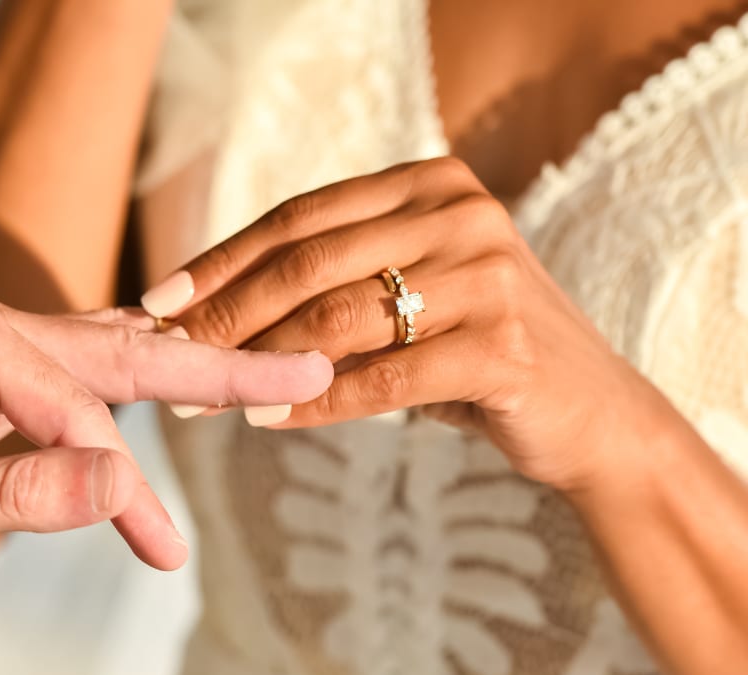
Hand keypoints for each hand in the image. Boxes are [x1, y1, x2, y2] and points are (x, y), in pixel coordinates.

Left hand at [0, 294, 332, 576]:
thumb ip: (18, 495)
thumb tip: (119, 484)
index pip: (78, 409)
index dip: (122, 480)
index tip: (158, 547)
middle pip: (127, 348)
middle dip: (219, 366)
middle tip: (304, 370)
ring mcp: (2, 342)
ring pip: (119, 353)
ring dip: (194, 368)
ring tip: (272, 370)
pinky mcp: (7, 371)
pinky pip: (94, 371)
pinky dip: (149, 380)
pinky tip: (190, 375)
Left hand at [141, 157, 664, 491]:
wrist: (589, 414)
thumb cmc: (472, 351)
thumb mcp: (407, 297)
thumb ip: (332, 284)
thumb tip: (203, 312)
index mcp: (431, 184)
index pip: (301, 217)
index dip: (222, 259)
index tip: (158, 299)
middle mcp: (461, 214)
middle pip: (309, 262)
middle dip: (225, 313)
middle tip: (165, 353)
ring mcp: (489, 276)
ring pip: (337, 318)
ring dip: (256, 362)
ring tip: (203, 394)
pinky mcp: (503, 347)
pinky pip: (382, 377)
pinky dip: (315, 401)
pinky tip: (265, 417)